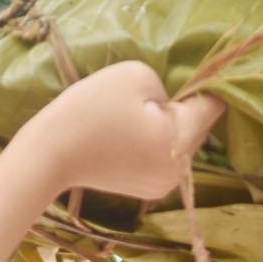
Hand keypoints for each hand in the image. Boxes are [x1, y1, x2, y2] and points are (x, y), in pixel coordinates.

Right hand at [12, 60, 222, 200]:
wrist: (49, 154)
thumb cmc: (91, 110)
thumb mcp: (136, 75)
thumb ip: (168, 87)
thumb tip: (170, 105)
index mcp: (180, 140)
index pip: (213, 107)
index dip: (207, 85)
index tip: (200, 71)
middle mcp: (179, 170)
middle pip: (198, 128)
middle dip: (183, 109)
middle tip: (153, 93)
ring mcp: (163, 185)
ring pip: (180, 144)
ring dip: (169, 127)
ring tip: (136, 112)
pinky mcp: (146, 190)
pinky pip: (163, 158)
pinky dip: (155, 143)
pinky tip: (129, 132)